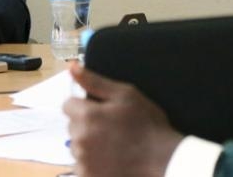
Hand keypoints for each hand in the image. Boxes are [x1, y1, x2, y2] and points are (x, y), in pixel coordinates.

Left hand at [63, 63, 183, 176]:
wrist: (164, 160)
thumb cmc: (147, 125)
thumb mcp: (125, 95)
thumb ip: (94, 81)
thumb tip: (72, 67)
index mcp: (86, 116)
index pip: (68, 105)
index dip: (84, 105)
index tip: (101, 111)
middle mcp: (80, 139)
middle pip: (73, 126)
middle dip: (87, 124)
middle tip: (111, 127)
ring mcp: (83, 161)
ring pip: (77, 146)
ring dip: (89, 144)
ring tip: (114, 145)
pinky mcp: (88, 176)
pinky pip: (82, 165)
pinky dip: (93, 162)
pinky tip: (112, 159)